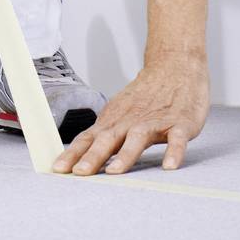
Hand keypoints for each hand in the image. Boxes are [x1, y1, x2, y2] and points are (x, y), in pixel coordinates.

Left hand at [54, 57, 209, 174]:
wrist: (175, 67)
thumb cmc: (145, 96)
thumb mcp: (118, 113)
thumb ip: (103, 136)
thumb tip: (78, 158)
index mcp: (114, 120)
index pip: (88, 138)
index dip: (73, 154)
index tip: (59, 168)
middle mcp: (130, 121)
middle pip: (108, 139)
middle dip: (93, 156)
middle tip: (80, 173)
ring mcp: (156, 122)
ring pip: (138, 138)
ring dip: (125, 155)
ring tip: (115, 172)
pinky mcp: (180, 124)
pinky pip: (177, 139)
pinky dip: (173, 152)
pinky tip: (169, 166)